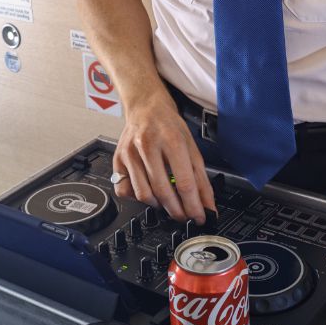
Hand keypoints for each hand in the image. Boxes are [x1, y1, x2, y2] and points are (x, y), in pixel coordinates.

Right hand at [112, 90, 214, 222]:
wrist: (146, 107)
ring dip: (159, 206)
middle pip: (163, 191)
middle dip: (177, 211)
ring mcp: (130, 153)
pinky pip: (125, 190)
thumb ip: (200, 177)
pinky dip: (137, 198)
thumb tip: (207, 204)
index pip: (184, 182)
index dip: (194, 205)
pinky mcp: (118, 159)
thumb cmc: (169, 126)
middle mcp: (148, 145)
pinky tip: (149, 192)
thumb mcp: (191, 146)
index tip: (200, 216)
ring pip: (143, 194)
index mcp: (171, 140)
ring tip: (168, 203)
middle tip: (185, 216)